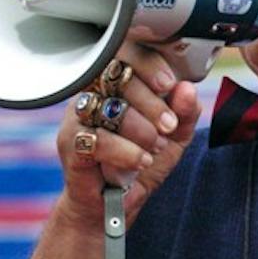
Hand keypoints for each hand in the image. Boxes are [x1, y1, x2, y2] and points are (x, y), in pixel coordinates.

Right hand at [56, 39, 201, 226]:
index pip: (124, 54)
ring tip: (155, 148)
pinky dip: (125, 151)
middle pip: (116, 77)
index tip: (168, 84)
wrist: (114, 204)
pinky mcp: (70, 143)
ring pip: (108, 108)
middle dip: (151, 103)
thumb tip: (186, 88)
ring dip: (140, 130)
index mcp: (115, 83)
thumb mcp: (174, 138)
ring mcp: (78, 117)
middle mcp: (93, 93)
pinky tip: (140, 161)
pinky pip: (97, 139)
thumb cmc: (139, 162)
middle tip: (168, 126)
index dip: (147, 64)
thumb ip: (185, 113)